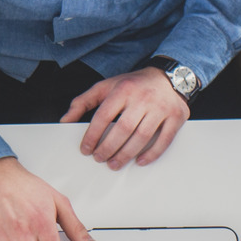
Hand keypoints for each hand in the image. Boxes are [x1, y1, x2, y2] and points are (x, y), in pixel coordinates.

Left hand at [60, 65, 189, 170]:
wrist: (169, 77)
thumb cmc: (133, 85)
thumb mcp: (106, 87)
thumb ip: (83, 102)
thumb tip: (65, 120)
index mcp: (123, 90)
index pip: (103, 116)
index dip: (92, 136)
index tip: (86, 149)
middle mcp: (143, 98)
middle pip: (122, 129)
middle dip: (108, 148)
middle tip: (99, 159)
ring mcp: (161, 108)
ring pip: (141, 137)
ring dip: (126, 155)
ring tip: (114, 163)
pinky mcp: (176, 118)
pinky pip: (164, 140)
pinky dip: (151, 154)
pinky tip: (139, 161)